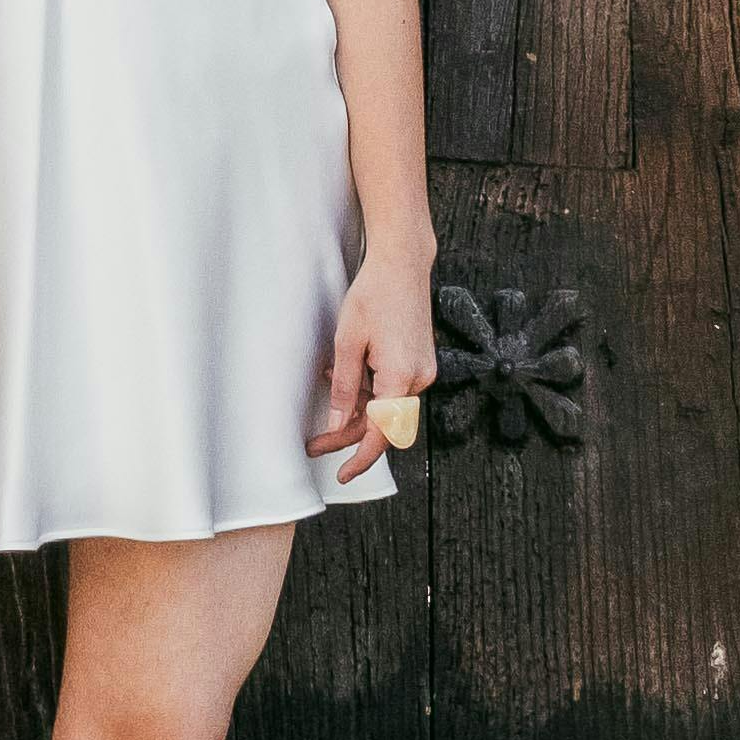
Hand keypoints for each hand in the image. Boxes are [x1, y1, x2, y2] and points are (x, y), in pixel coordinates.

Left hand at [313, 256, 434, 484]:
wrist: (402, 264)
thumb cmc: (373, 295)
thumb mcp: (347, 342)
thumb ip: (343, 387)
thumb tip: (338, 423)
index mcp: (401, 376)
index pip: (382, 434)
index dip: (362, 459)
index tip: (344, 474)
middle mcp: (419, 378)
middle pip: (383, 424)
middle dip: (349, 434)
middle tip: (316, 442)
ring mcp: (423, 370)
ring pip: (387, 407)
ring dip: (357, 407)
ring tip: (327, 385)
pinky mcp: (420, 362)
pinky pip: (393, 389)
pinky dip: (369, 390)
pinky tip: (346, 374)